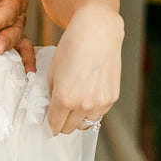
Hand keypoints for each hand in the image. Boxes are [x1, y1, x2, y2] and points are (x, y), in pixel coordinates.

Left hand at [0, 0, 36, 72]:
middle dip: (4, 37)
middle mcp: (16, 11)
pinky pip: (24, 49)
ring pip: (17, 38)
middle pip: (14, 25)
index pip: (9, 7)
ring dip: (9, 47)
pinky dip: (27, 60)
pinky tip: (28, 73)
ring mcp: (15, 25)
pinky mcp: (12, 37)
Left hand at [45, 6, 121, 134]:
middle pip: (69, 128)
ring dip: (78, 118)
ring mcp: (100, 103)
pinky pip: (99, 114)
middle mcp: (83, 104)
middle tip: (60, 112)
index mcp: (65, 98)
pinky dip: (92, 110)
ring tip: (75, 102)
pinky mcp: (112, 98)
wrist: (97, 31)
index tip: (48, 125)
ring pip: (85, 124)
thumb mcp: (52, 70)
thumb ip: (52, 93)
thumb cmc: (72, 46)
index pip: (54, 125)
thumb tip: (52, 108)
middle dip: (62, 123)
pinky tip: (88, 95)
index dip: (49, 126)